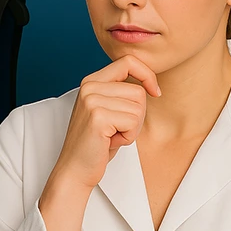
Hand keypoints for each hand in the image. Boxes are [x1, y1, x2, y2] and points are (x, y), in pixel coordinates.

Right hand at [54, 54, 160, 188]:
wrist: (75, 169)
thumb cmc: (96, 143)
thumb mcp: (107, 110)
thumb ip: (120, 92)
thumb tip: (149, 82)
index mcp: (91, 81)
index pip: (128, 61)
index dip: (147, 75)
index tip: (155, 92)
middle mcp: (89, 86)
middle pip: (138, 91)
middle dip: (137, 115)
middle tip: (117, 129)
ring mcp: (92, 100)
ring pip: (138, 108)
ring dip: (132, 128)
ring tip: (112, 136)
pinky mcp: (98, 117)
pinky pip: (133, 122)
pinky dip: (128, 137)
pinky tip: (111, 141)